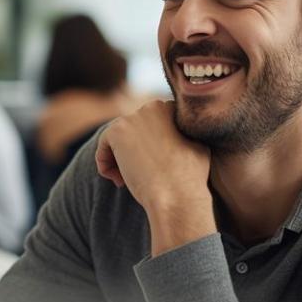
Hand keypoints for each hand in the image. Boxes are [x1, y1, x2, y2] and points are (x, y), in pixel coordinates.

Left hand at [96, 100, 215, 255]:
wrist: (177, 195)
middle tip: (139, 175)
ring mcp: (134, 117)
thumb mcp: (198, 146)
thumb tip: (178, 133)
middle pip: (132, 132)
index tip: (154, 167)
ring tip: (126, 180)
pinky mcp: (117, 131)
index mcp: (172, 108)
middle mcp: (152, 106)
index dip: (151, 148)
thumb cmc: (190, 178)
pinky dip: (105, 163)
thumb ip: (184, 133)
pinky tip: (118, 180)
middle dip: (133, 152)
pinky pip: (103, 146)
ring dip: (118, 159)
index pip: (150, 126)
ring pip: (117, 140)